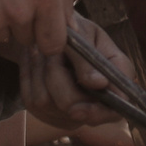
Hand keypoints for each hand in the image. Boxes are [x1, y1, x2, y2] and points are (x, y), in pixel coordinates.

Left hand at [21, 15, 138, 134]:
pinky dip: (29, 73)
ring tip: (41, 48)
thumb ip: (91, 60)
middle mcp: (94, 106)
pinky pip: (30, 98)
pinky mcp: (45, 111)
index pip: (113, 112)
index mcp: (116, 86)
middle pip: (70, 106)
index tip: (75, 109)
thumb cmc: (79, 32)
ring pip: (45, 101)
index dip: (95, 113)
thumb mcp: (88, 36)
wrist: (56, 33)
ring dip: (39, 69)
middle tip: (52, 48)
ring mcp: (68, 113)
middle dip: (57, 74)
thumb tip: (99, 84)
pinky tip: (33, 57)